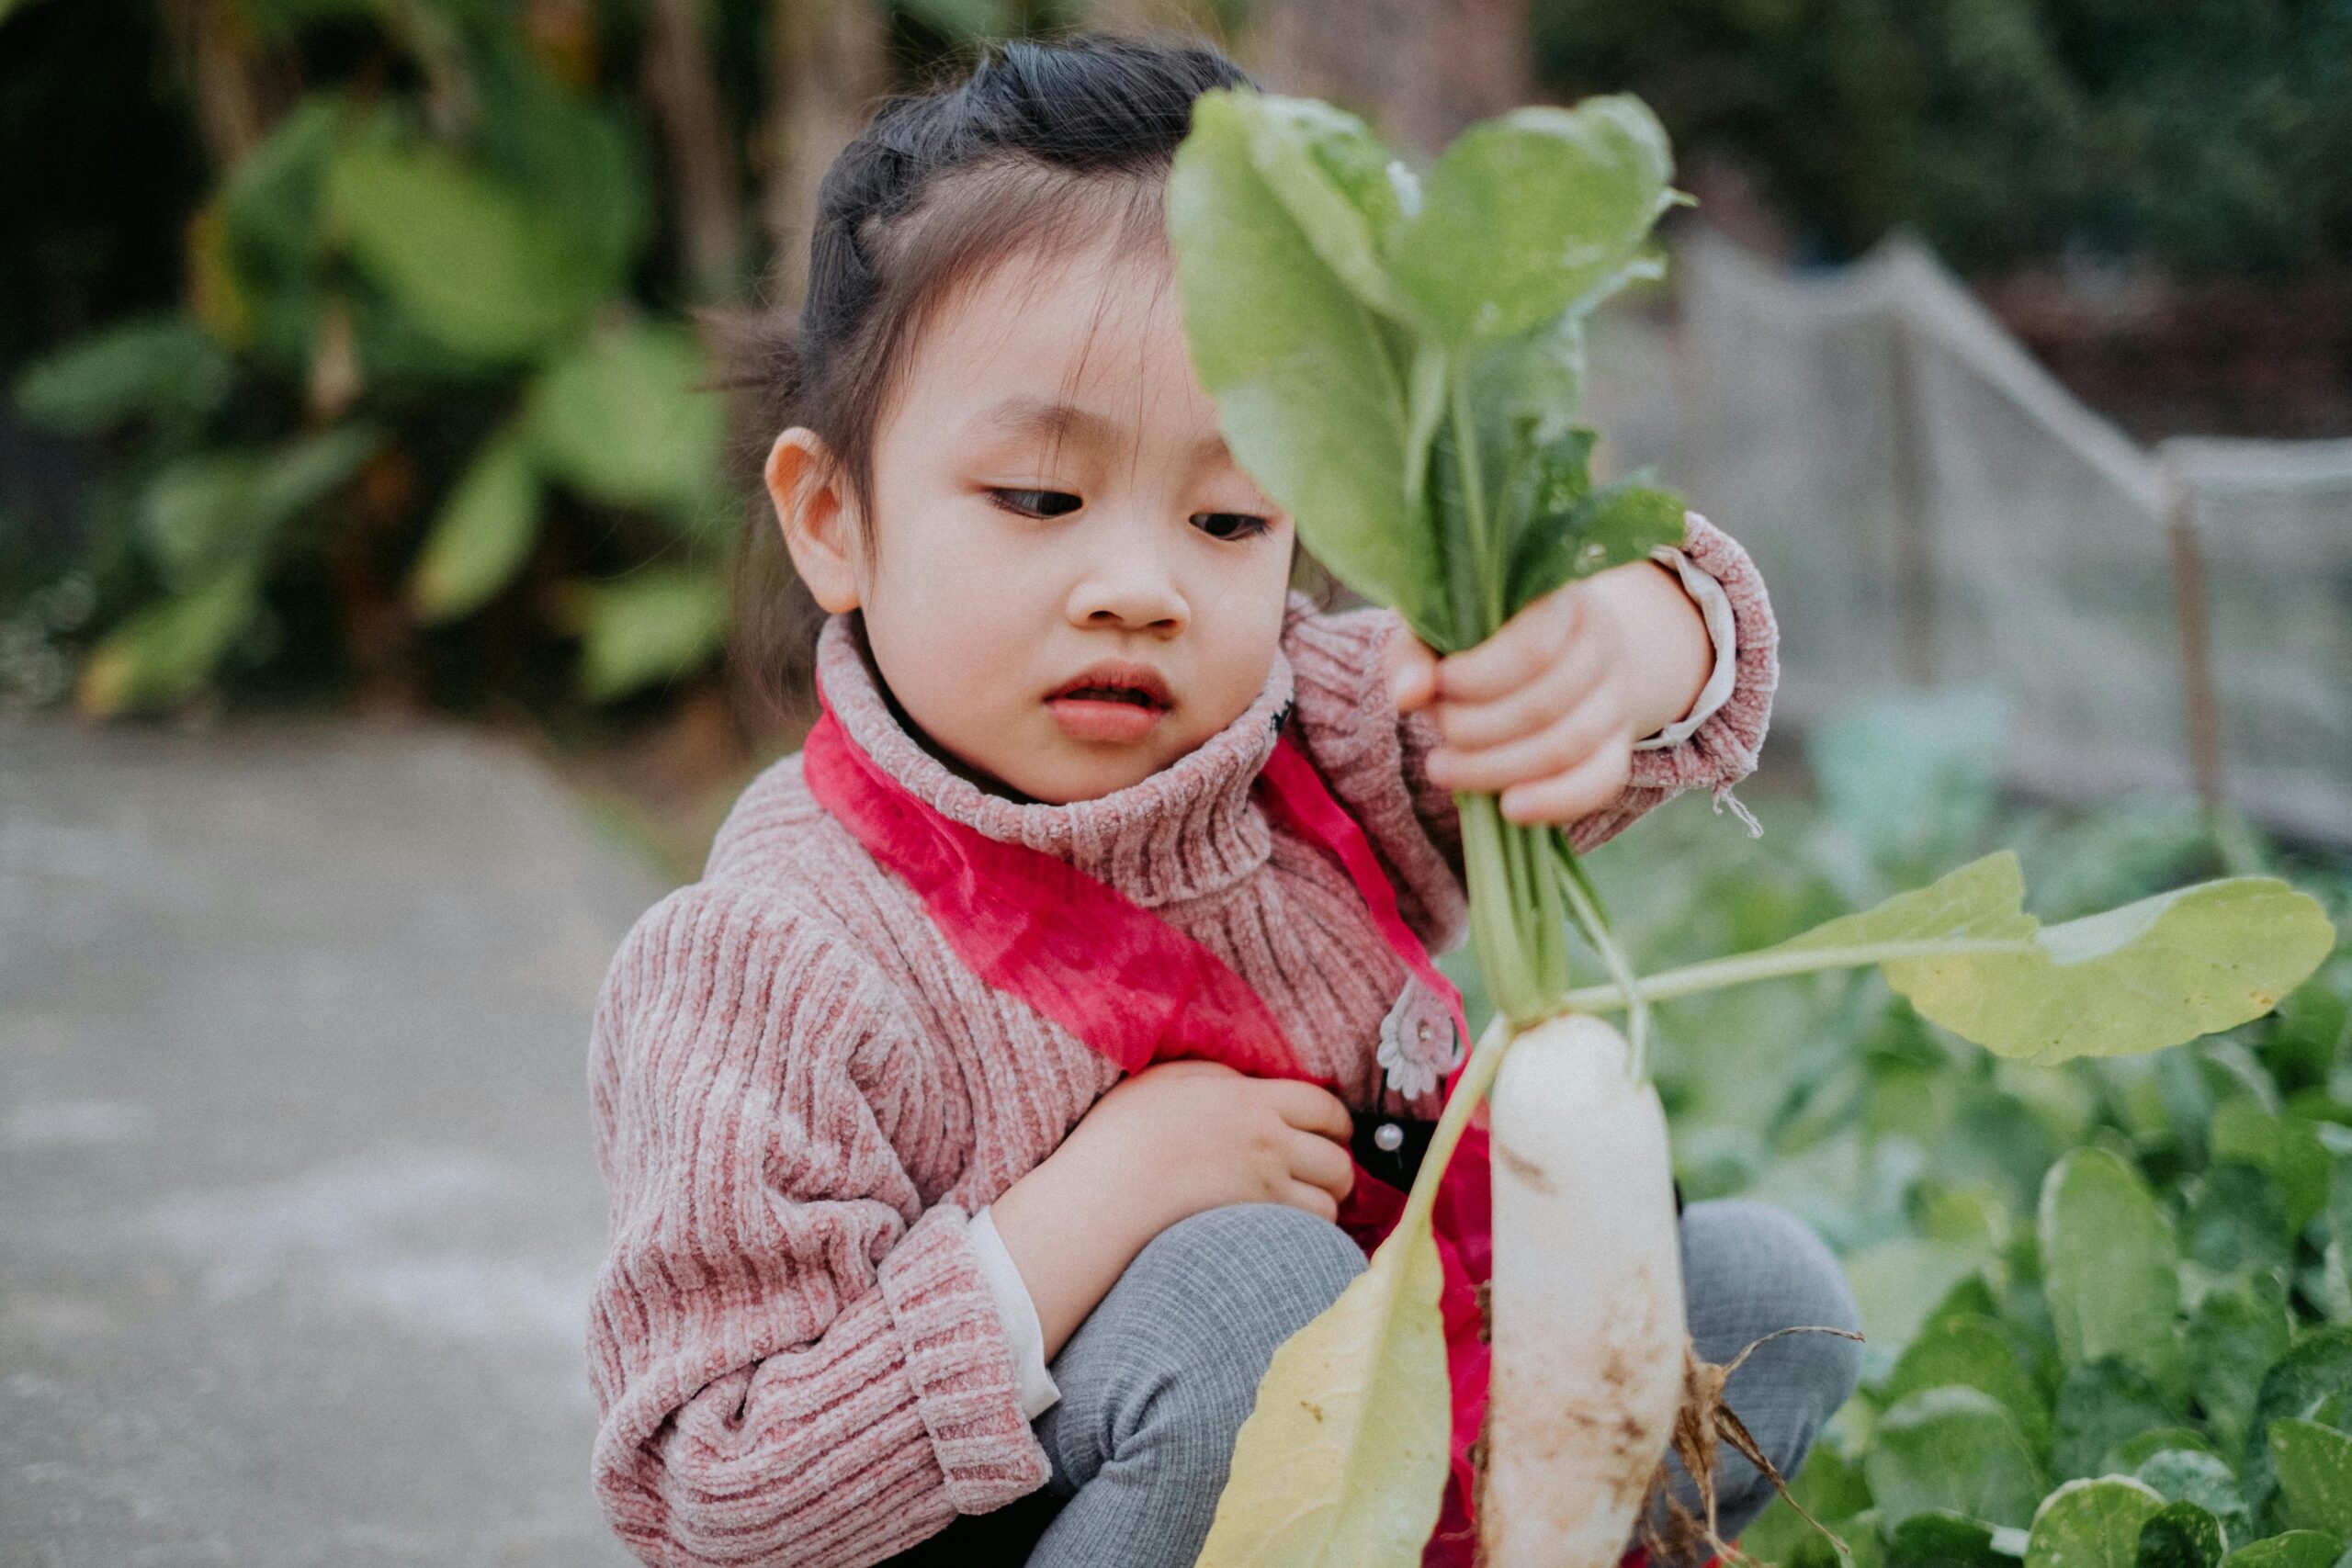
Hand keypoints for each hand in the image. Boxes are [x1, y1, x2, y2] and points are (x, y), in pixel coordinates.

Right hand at [1067, 1061, 1354, 1226]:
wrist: (1104, 1192)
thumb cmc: (1124, 1130)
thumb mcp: (1172, 1078)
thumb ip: (1222, 1078)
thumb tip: (1250, 1086)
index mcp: (1252, 1100)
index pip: (1324, 1107)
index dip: (1338, 1121)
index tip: (1334, 1131)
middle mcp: (1269, 1144)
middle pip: (1337, 1159)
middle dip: (1338, 1167)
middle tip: (1325, 1173)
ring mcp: (1265, 1191)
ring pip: (1329, 1202)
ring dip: (1325, 1204)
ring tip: (1307, 1206)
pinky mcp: (1255, 1231)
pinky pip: (1307, 1235)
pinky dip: (1307, 1234)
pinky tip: (1287, 1232)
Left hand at [1383, 560, 1710, 826]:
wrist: (1556, 652)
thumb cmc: (1483, 638)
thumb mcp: (1441, 627)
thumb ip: (1414, 654)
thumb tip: (1408, 695)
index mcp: (1561, 603)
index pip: (1533, 648)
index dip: (1479, 677)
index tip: (1440, 685)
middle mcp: (1601, 647)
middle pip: (1544, 705)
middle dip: (1474, 728)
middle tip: (1436, 730)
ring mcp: (1615, 700)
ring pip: (1567, 747)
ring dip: (1496, 769)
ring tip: (1441, 769)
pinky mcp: (1618, 747)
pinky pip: (1599, 783)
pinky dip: (1555, 802)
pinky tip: (1508, 809)